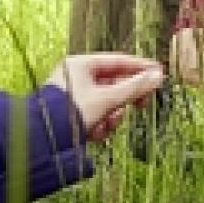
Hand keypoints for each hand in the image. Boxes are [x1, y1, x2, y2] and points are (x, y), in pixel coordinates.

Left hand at [51, 54, 166, 141]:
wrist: (44, 141)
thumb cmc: (72, 112)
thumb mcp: (107, 99)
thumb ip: (135, 87)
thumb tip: (159, 76)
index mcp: (81, 65)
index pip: (119, 61)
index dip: (140, 68)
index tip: (159, 73)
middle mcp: (77, 77)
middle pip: (114, 84)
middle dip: (124, 99)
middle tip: (141, 105)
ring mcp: (75, 96)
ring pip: (108, 102)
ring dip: (112, 115)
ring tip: (107, 124)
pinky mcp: (73, 114)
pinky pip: (97, 115)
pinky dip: (100, 124)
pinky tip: (95, 133)